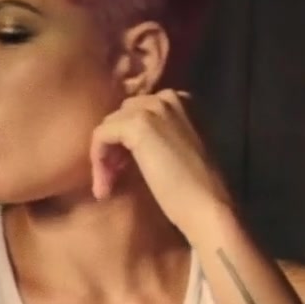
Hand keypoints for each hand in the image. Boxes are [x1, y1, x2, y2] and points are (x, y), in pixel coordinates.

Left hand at [90, 89, 234, 238]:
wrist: (206, 206)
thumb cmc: (194, 189)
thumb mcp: (174, 152)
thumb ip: (154, 138)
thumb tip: (122, 143)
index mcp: (180, 101)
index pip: (135, 113)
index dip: (123, 142)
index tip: (121, 171)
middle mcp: (166, 97)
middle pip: (120, 117)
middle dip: (112, 147)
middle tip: (112, 179)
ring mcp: (153, 108)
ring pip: (109, 127)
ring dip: (104, 157)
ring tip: (107, 187)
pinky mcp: (138, 124)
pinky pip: (101, 135)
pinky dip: (98, 160)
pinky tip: (104, 186)